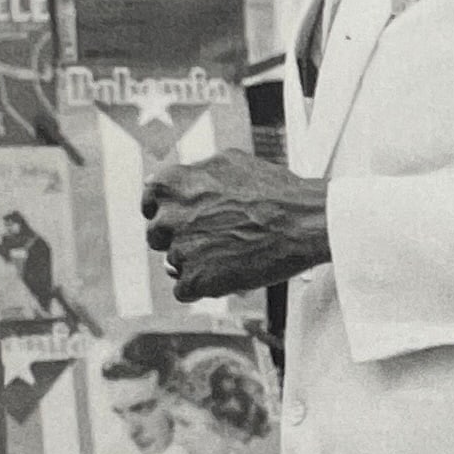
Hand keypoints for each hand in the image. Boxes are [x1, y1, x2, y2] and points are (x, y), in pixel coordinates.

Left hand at [142, 151, 329, 302]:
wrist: (304, 222)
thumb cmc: (275, 191)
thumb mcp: (229, 162)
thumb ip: (191, 173)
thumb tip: (162, 180)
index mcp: (172, 182)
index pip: (149, 202)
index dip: (167, 212)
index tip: (184, 219)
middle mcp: (169, 215)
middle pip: (157, 237)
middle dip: (180, 239)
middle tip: (214, 238)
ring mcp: (181, 250)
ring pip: (174, 265)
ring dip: (198, 264)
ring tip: (232, 255)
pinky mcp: (196, 280)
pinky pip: (184, 290)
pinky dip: (204, 288)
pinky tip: (228, 275)